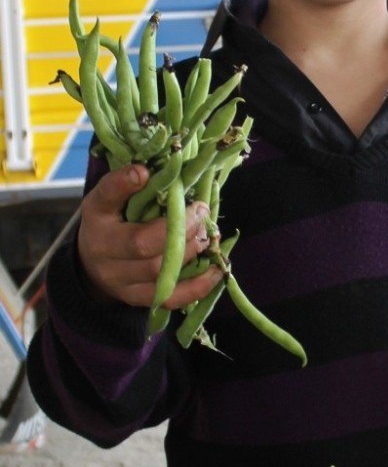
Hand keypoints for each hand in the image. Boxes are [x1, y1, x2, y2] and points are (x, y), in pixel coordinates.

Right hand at [77, 163, 222, 307]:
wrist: (93, 265)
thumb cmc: (112, 222)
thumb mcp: (113, 198)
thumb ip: (131, 184)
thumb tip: (160, 168)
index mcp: (97, 215)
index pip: (105, 197)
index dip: (122, 185)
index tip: (143, 172)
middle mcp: (103, 250)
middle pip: (142, 244)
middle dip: (180, 226)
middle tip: (201, 211)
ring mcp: (119, 279)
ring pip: (159, 270)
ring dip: (191, 250)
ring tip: (206, 235)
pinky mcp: (136, 298)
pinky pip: (170, 297)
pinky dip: (198, 285)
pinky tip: (216, 270)